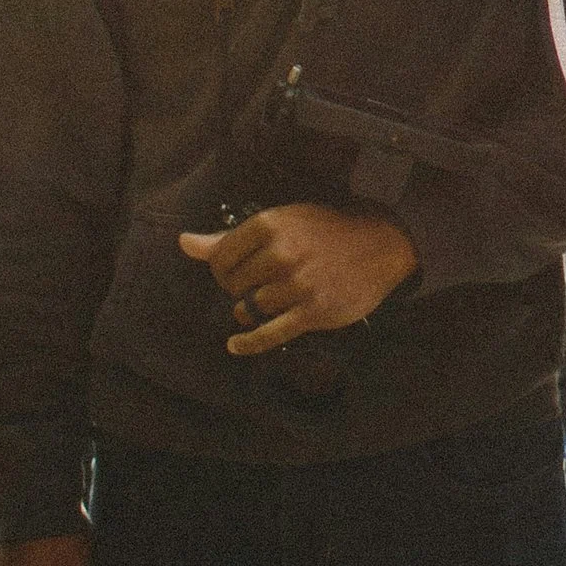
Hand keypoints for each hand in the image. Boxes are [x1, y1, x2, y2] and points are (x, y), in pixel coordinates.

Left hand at [177, 203, 418, 352]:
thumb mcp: (281, 221)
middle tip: (255, 285)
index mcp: (270, 225)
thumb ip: (229, 237)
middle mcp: (281, 253)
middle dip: (237, 289)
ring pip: (248, 309)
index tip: (235, 271)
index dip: (222, 269)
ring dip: (249, 311)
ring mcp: (297, 284)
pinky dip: (248, 343)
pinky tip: (236, 344)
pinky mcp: (312, 311)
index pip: (220, 257)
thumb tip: (184, 243)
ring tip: (263, 303)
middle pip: (232, 285)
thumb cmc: (327, 230)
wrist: (381, 243)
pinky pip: (268, 335)